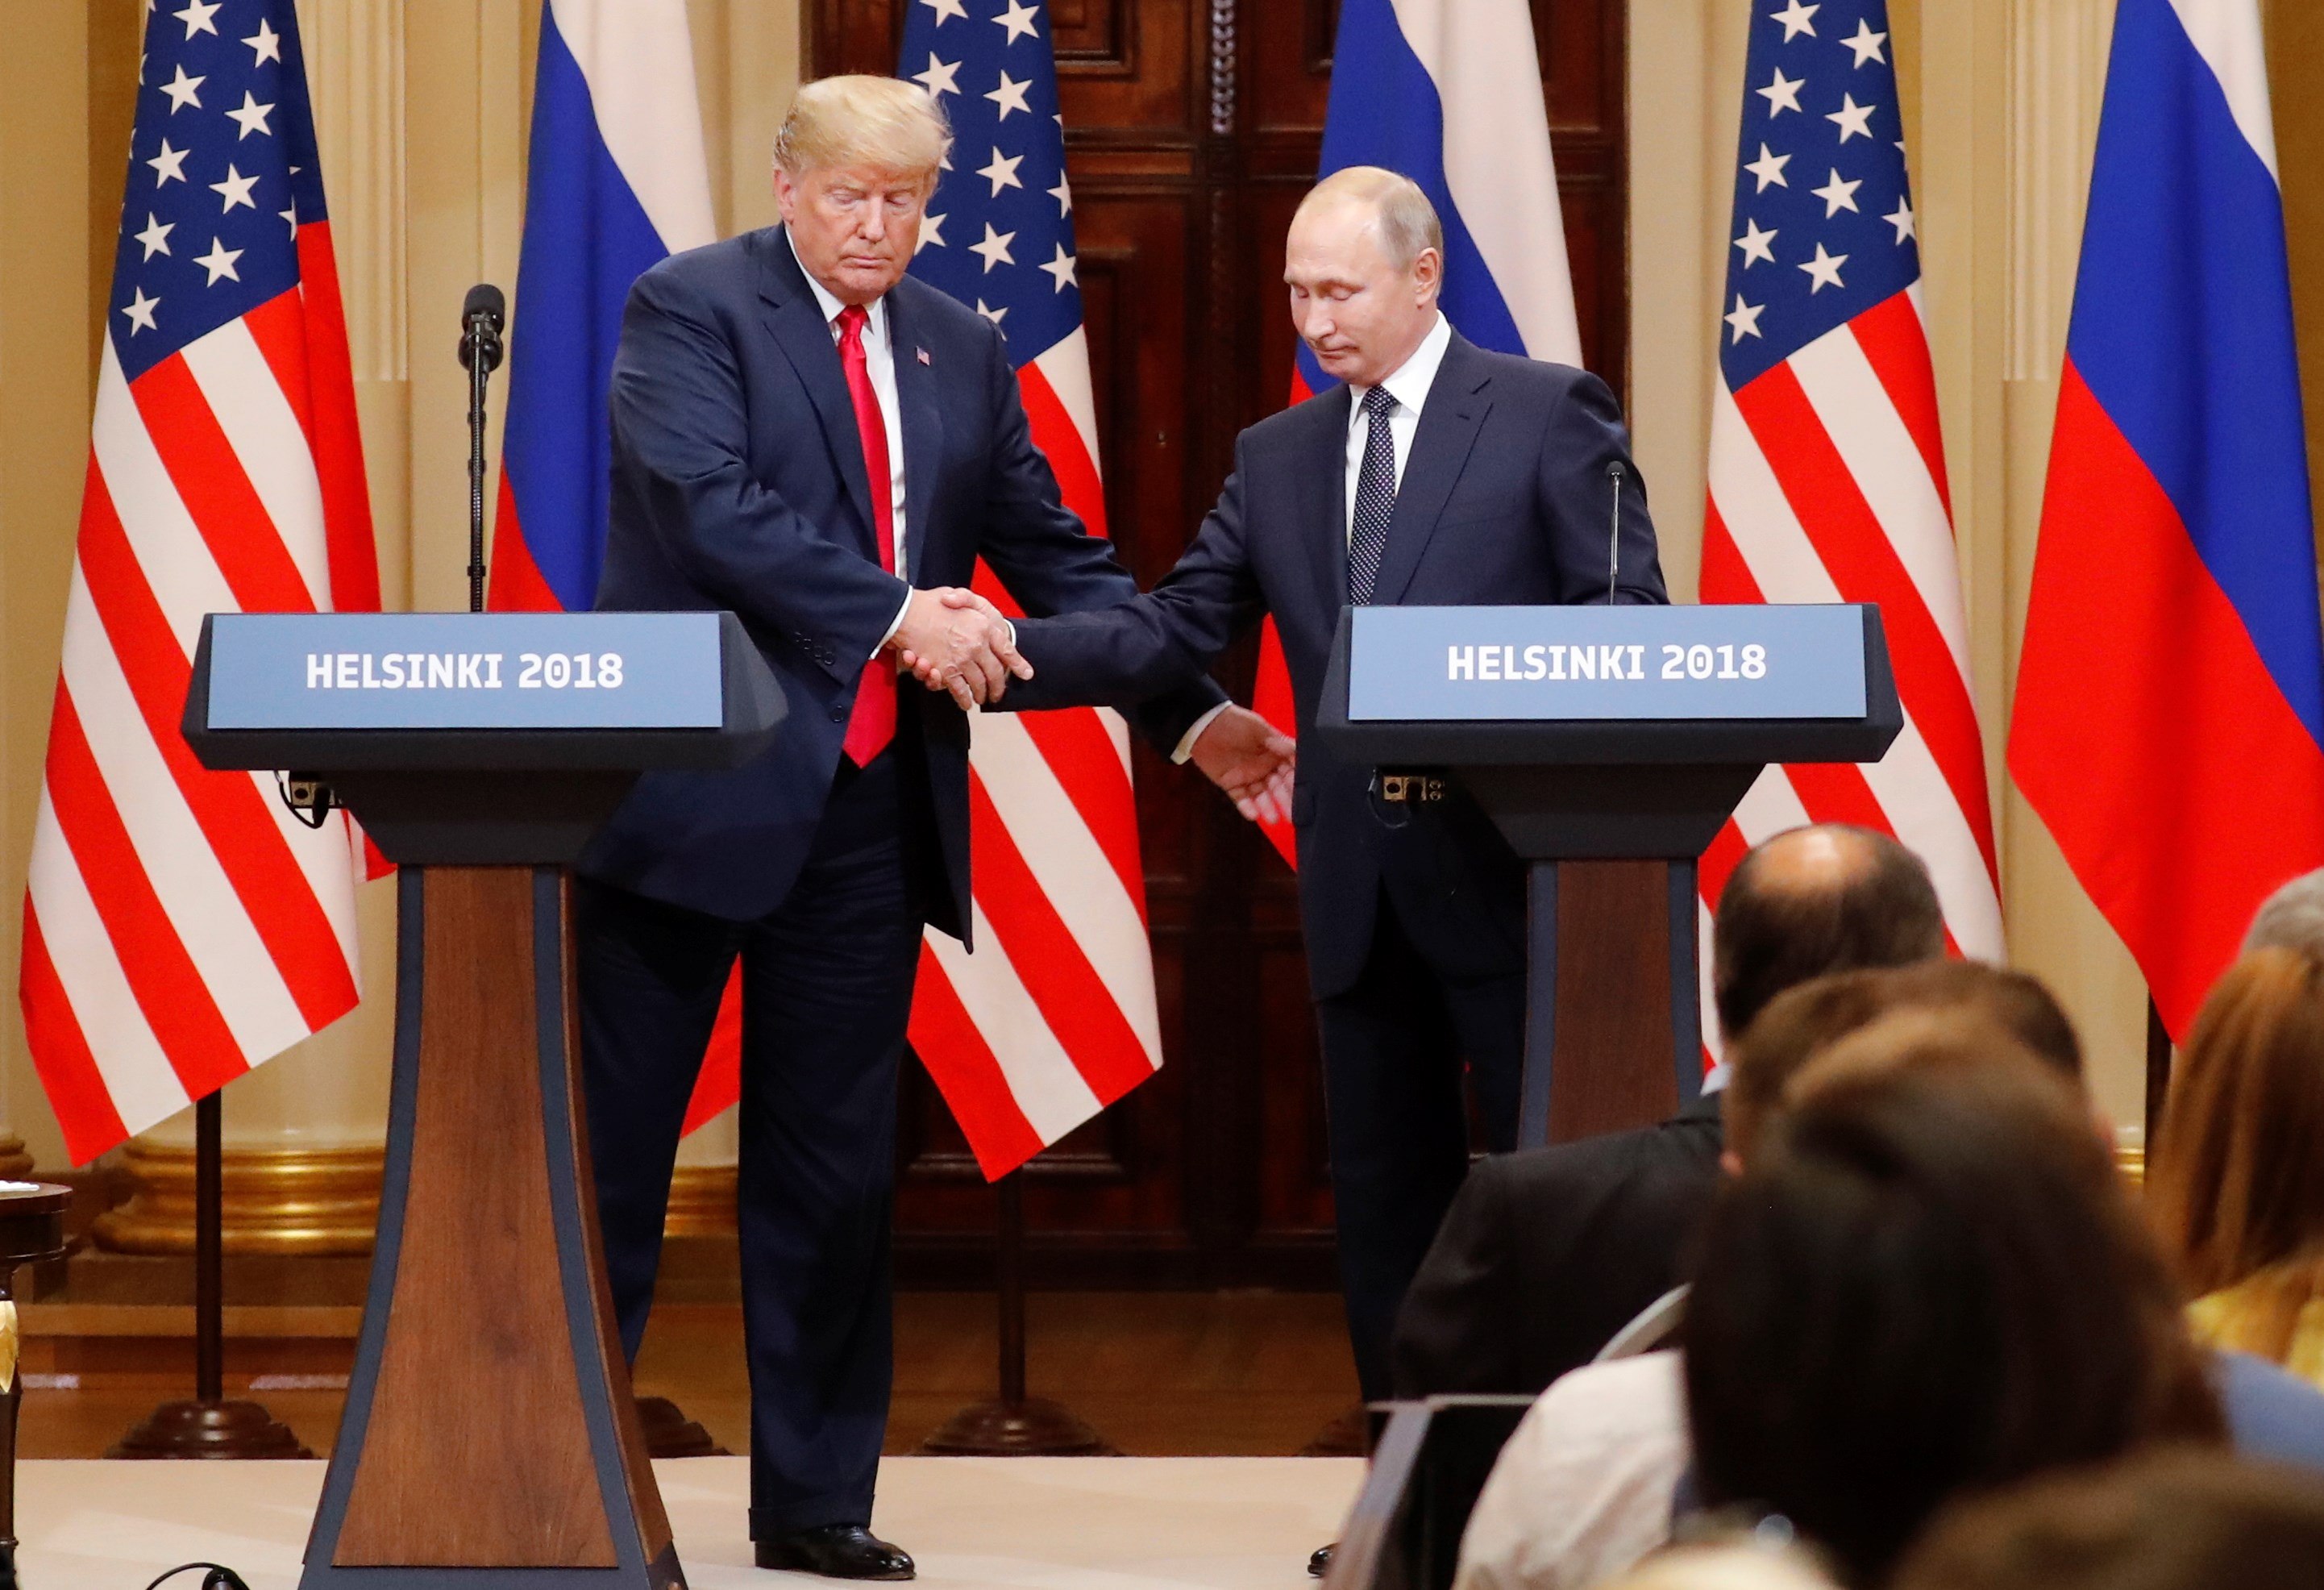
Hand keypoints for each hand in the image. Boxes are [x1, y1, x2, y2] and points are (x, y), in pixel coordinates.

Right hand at [889, 587, 1031, 708]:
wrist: (906, 611)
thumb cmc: (930, 602)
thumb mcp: (958, 594)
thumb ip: (973, 604)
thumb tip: (983, 616)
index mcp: (984, 626)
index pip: (1007, 649)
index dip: (1018, 664)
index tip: (1027, 674)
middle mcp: (977, 644)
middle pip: (995, 673)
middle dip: (998, 687)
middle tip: (998, 694)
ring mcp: (962, 659)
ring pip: (979, 684)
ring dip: (982, 694)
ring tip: (983, 699)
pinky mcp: (947, 671)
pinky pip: (960, 690)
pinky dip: (964, 699)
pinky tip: (967, 703)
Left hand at [1190, 705, 1295, 823]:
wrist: (1204, 725)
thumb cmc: (1235, 722)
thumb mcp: (1259, 729)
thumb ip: (1278, 742)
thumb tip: (1296, 750)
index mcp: (1274, 753)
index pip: (1290, 771)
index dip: (1297, 782)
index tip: (1306, 793)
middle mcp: (1263, 768)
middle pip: (1277, 787)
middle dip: (1285, 800)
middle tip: (1292, 815)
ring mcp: (1248, 777)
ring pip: (1261, 796)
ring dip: (1267, 807)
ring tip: (1273, 818)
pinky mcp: (1231, 784)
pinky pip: (1241, 799)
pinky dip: (1247, 807)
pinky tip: (1253, 814)